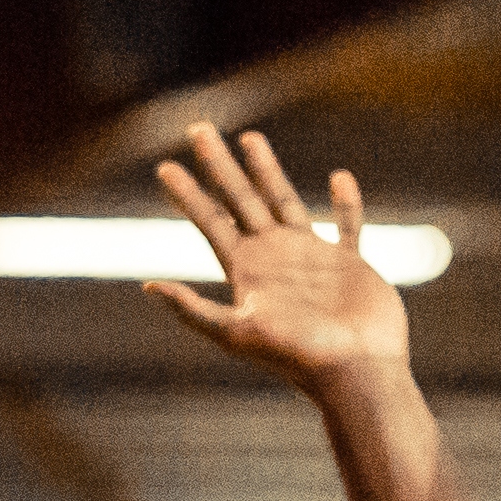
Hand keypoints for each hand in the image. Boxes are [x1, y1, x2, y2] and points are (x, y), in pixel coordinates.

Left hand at [140, 126, 405, 396]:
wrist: (353, 371)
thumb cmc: (296, 356)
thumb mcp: (235, 333)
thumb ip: (194, 309)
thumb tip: (148, 285)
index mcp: (246, 270)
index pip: (209, 221)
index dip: (186, 194)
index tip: (164, 166)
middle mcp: (273, 258)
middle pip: (239, 200)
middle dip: (218, 165)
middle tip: (198, 128)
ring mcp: (310, 258)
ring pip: (283, 201)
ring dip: (266, 171)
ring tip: (250, 138)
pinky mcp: (348, 264)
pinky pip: (346, 225)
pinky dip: (344, 203)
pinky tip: (339, 178)